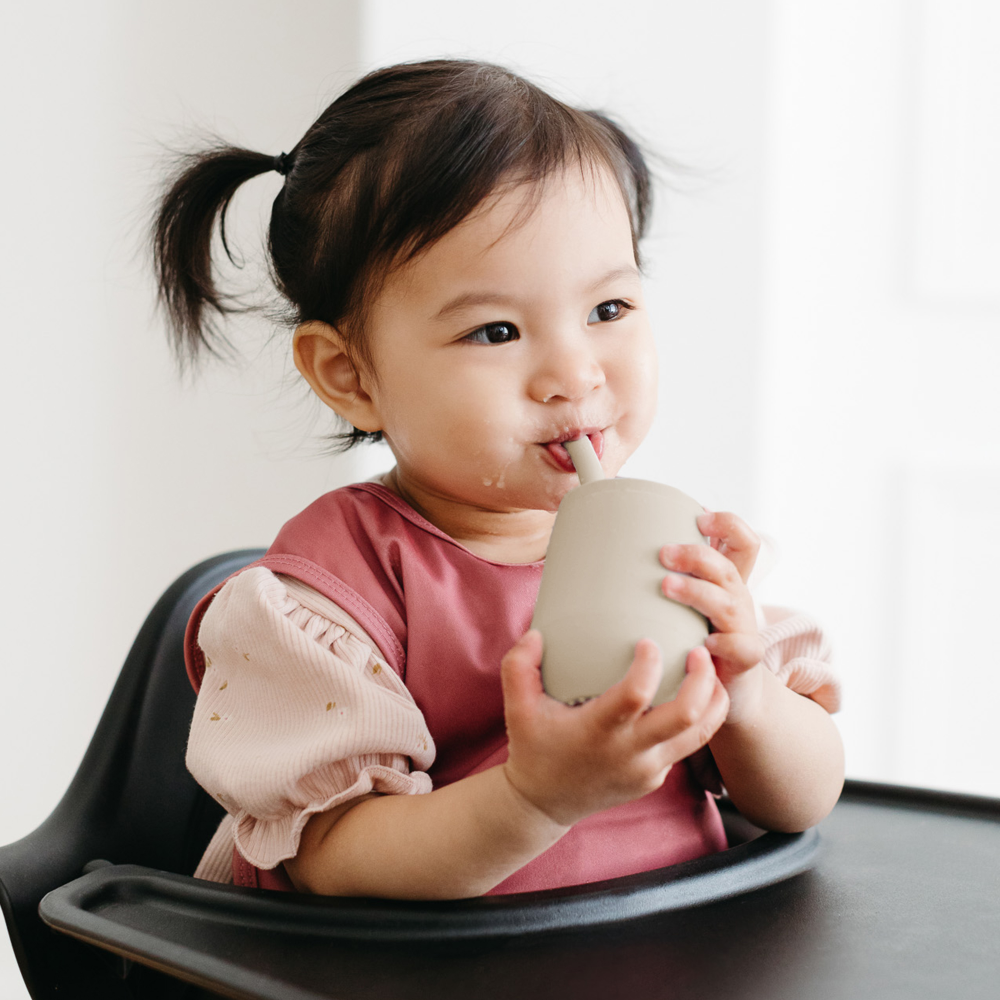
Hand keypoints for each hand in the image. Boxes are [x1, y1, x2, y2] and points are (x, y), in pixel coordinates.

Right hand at [501, 630, 729, 826]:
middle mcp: (629, 753)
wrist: (544, 805)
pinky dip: (701, 717)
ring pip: (700, 734)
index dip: (648, 665)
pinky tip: (697, 692)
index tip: (648, 642)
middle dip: (701, 678)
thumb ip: (518, 666)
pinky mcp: (656, 777)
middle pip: (686, 716)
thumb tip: (537, 633)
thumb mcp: (517, 708)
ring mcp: (647, 769)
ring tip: (709, 668)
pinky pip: (688, 745)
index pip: (635, 695)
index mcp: (597, 732)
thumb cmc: (533, 749)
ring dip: (712, 698)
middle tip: (699, 650)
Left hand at [659, 511, 764, 722]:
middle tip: (662, 553)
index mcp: (726, 580)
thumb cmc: (692, 638)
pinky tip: (703, 641)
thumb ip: (657, 577)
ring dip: (697, 591)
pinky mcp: (744, 658)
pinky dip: (724, 642)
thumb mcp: (682, 603)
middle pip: (727, 566)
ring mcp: (744, 627)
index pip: (743, 540)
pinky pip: (741, 647)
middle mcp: (738, 598)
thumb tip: (603, 548)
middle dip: (696, 555)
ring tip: (666, 586)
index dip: (727, 523)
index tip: (699, 517)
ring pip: (728, 603)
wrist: (728, 690)